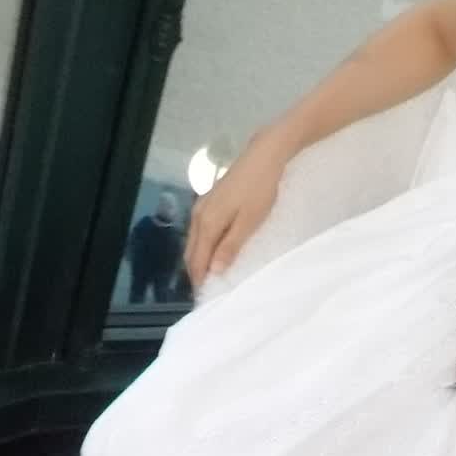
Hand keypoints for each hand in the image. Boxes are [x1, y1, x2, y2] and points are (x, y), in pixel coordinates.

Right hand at [183, 140, 285, 290]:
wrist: (263, 155)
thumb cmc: (261, 189)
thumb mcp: (249, 221)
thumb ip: (230, 246)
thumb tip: (214, 271)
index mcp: (207, 223)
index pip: (197, 260)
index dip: (199, 281)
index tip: (204, 299)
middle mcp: (198, 216)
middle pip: (191, 253)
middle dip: (196, 274)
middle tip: (206, 293)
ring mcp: (201, 207)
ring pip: (194, 242)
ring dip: (198, 261)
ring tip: (209, 278)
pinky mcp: (208, 201)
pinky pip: (199, 232)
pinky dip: (202, 247)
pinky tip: (212, 254)